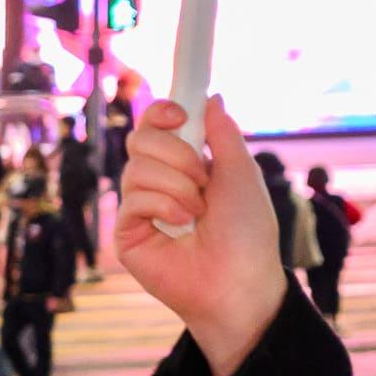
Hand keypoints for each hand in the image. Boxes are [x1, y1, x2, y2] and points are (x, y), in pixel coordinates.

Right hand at [114, 97, 287, 375]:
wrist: (240, 278)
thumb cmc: (248, 230)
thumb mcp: (241, 172)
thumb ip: (223, 133)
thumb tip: (210, 97)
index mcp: (186, 164)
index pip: (157, 126)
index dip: (161, 112)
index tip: (180, 115)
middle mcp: (159, 182)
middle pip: (140, 139)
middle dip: (176, 153)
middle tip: (203, 179)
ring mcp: (141, 207)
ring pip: (137, 168)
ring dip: (178, 185)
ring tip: (199, 211)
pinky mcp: (127, 232)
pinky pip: (133, 198)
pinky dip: (164, 205)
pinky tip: (181, 225)